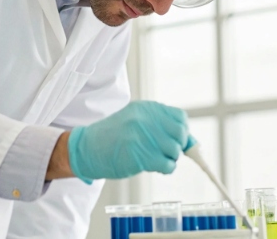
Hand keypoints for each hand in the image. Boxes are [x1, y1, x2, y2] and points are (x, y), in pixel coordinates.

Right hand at [67, 100, 189, 182]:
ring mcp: (142, 137)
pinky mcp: (140, 156)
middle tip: (168, 151)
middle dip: (178, 145)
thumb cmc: (113, 137)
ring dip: (170, 158)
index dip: (182, 130)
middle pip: (180, 133)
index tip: (177, 139)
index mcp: (145, 108)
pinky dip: (166, 168)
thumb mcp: (135, 121)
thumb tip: (189, 140)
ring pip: (175, 150)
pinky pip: (168, 164)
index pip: (180, 117)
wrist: (87, 148)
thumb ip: (159, 126)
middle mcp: (145, 120)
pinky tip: (155, 166)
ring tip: (157, 158)